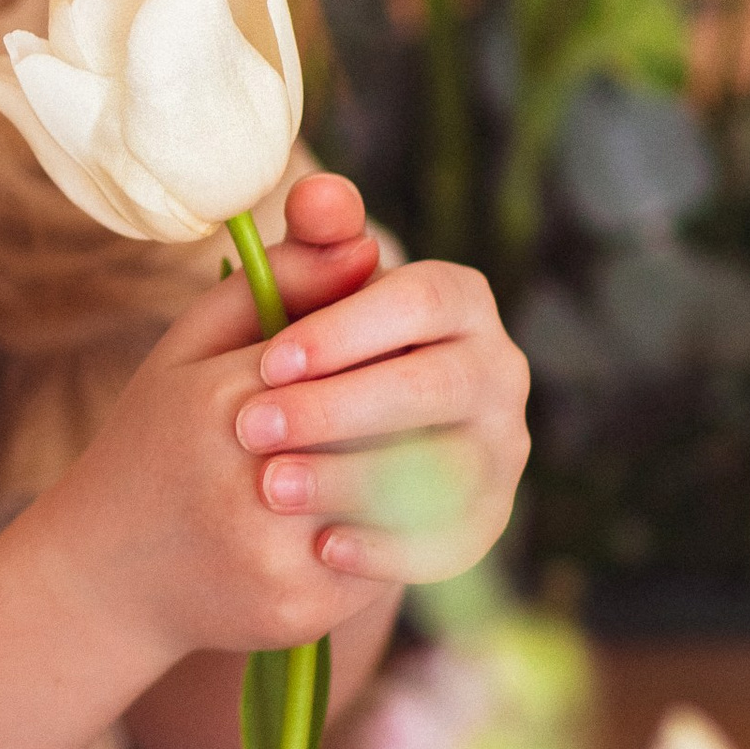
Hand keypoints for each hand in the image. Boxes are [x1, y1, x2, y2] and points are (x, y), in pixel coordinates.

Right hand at [26, 174, 403, 669]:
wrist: (106, 573)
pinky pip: (388, 560)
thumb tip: (367, 242)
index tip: (388, 344)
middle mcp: (247, 483)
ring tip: (421, 446)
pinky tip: (391, 510)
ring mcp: (276, 556)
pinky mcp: (301, 611)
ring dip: (419, 468)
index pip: (349, 358)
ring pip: (401, 498)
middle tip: (428, 393)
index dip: (378, 349)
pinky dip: (402, 530)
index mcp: (221, 401)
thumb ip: (277, 283)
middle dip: (409, 409)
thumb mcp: (192, 346)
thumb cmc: (159, 441)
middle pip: (387, 428)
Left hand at [232, 207, 529, 590]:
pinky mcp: (485, 521)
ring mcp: (500, 450)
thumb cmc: (289, 367)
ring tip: (270, 489)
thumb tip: (322, 199)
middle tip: (249, 429)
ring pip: (444, 469)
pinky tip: (321, 548)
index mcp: (455, 302)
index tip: (269, 360)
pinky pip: (448, 542)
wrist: (301, 464)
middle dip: (338, 408)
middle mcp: (497, 370)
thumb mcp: (279, 308)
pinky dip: (386, 549)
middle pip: (436, 385)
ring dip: (355, 480)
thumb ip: (302, 249)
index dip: (348, 329)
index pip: (421, 300)